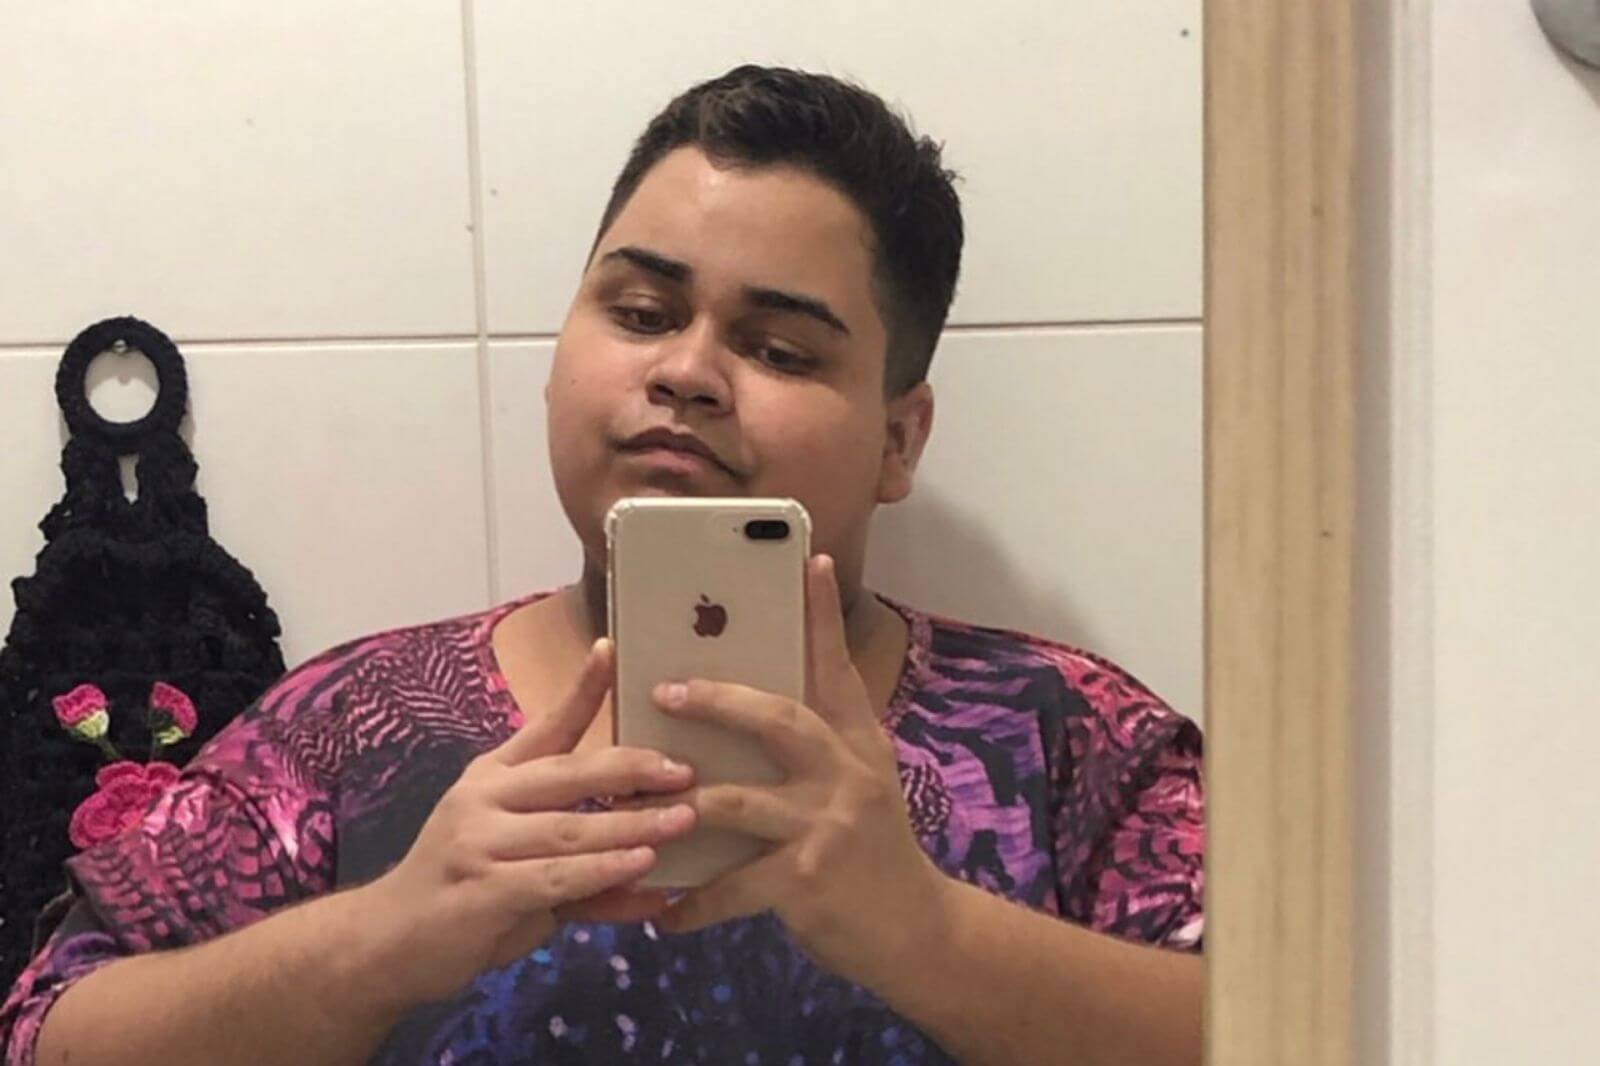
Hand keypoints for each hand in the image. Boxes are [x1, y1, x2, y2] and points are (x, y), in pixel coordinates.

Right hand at [356, 639, 695, 1008]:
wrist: (390, 943)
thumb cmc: (463, 892)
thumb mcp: (516, 858)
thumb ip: (579, 856)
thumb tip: (653, 863)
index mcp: (493, 776)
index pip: (544, 727)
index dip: (580, 690)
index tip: (610, 649)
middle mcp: (483, 798)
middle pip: (569, 774)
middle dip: (632, 769)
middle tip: (684, 771)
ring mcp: (479, 841)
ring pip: (571, 827)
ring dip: (632, 825)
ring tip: (681, 821)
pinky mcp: (483, 889)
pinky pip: (558, 877)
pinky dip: (605, 873)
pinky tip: (642, 871)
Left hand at [653, 556, 950, 987]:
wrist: (918, 932)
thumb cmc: (872, 854)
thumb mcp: (861, 786)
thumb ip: (819, 749)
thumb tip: (747, 711)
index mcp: (856, 743)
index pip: (836, 667)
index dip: (821, 614)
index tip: (809, 558)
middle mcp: (846, 773)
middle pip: (778, 718)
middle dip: (716, 700)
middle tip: (665, 688)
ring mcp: (827, 826)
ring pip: (738, 800)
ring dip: (680, 802)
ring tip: (634, 803)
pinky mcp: (807, 880)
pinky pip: (732, 885)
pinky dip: (692, 901)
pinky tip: (664, 913)